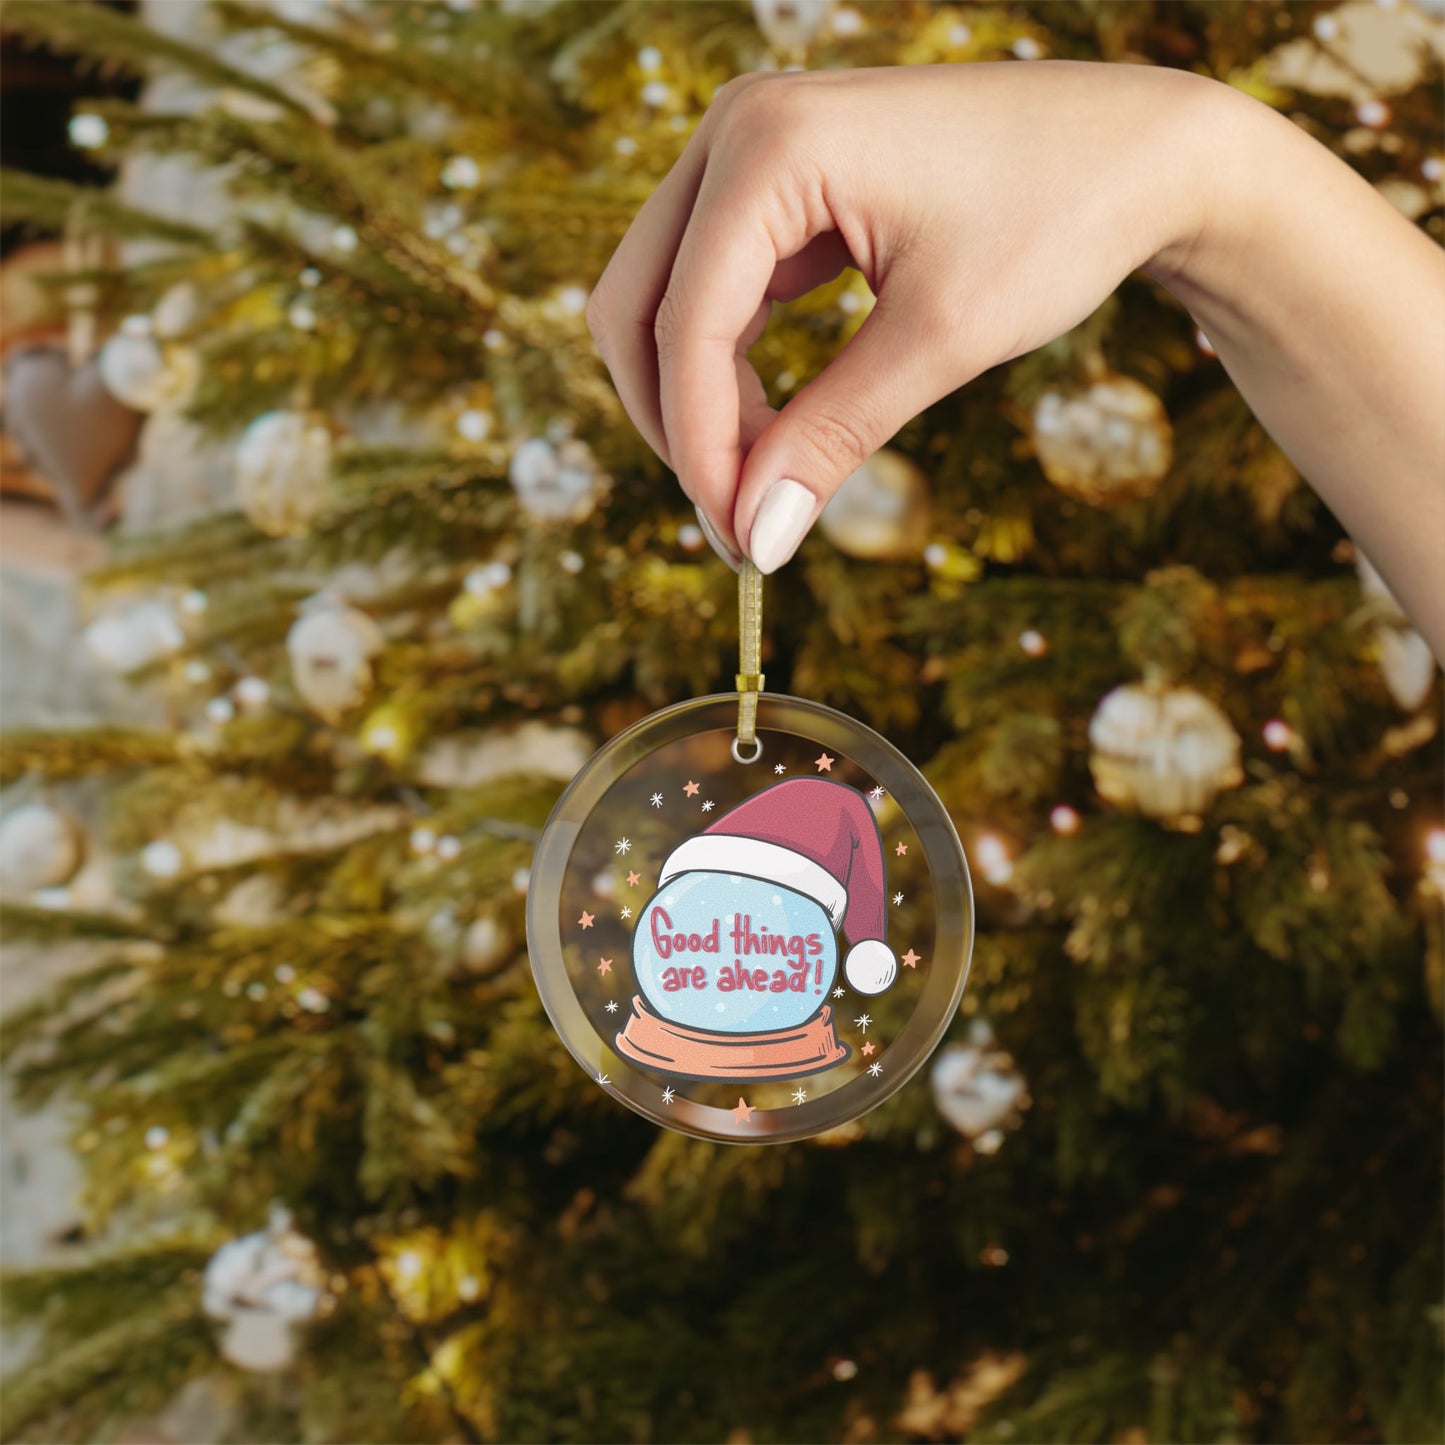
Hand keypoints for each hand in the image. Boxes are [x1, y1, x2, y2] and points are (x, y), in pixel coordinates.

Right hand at [585, 61, 1221, 571]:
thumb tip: (756, 537)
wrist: (1141, 152)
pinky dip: (731, 369)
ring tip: (764, 486)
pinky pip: (715, 290)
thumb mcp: (940, 341)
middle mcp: (739, 130)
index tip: (739, 540)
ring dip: (698, 403)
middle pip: (636, 306)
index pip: (685, 325)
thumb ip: (832, 437)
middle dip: (677, 424)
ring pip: (665, 302)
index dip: (700, 447)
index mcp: (770, 145)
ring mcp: (753, 151)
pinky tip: (777, 430)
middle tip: (737, 522)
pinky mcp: (778, 184)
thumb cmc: (1058, 219)